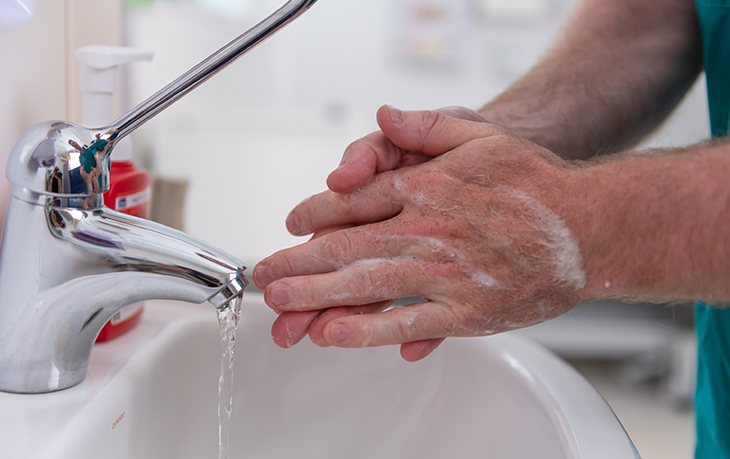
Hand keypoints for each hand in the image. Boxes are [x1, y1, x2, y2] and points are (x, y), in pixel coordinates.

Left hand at [254, 108, 586, 360]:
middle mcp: (426, 229)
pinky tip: (334, 335)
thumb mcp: (480, 136)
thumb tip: (383, 116)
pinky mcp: (466, 309)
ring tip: (281, 307)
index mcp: (425, 187)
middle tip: (264, 276)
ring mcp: (444, 272)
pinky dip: (366, 329)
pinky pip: (406, 321)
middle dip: (298, 263)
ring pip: (365, 284)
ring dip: (316, 295)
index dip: (316, 213)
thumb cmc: (535, 182)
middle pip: (346, 247)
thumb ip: (426, 126)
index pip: (355, 201)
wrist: (589, 225)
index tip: (290, 225)